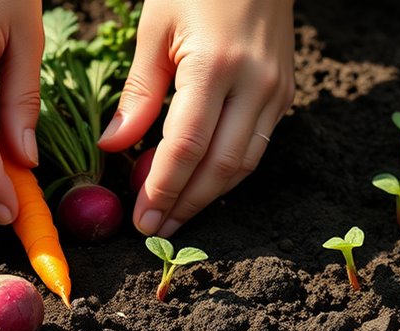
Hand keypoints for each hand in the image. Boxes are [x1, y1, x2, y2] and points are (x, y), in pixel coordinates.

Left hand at [98, 0, 294, 236]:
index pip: (186, 146)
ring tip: (174, 216)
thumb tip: (113, 147)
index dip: (162, 188)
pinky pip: (255, 147)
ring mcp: (276, 92)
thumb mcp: (156, 29)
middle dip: (185, 204)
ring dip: (208, 197)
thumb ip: (138, 93)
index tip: (141, 220)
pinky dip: (226, 173)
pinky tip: (199, 185)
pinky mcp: (285, 95)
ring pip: (244, 165)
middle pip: (220, 166)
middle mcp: (255, 85)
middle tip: (155, 231)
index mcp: (216, 65)